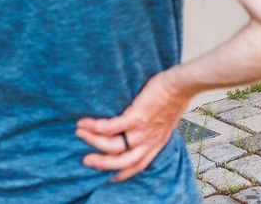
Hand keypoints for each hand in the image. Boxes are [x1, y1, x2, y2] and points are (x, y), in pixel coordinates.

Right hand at [76, 70, 190, 181]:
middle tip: (86, 160)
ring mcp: (142, 130)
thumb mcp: (167, 119)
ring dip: (93, 141)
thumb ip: (155, 126)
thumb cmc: (175, 96)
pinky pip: (110, 127)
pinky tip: (84, 122)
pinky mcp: (135, 117)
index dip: (124, 173)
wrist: (181, 84)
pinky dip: (94, 127)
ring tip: (80, 134)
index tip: (110, 176)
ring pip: (112, 146)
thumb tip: (144, 124)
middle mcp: (149, 140)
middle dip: (102, 164)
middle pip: (123, 163)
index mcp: (157, 142)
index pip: (139, 164)